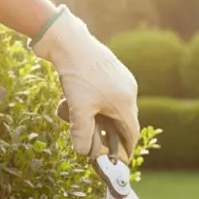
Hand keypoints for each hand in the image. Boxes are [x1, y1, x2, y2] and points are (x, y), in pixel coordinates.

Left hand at [30, 6, 138, 160]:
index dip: (125, 149)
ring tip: (70, 112)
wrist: (67, 39)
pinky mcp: (110, 71)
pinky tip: (72, 98)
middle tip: (89, 139)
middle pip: (121, 121)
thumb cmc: (76, 73)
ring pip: (110, 107)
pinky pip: (105, 94)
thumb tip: (84, 153)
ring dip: (93, 116)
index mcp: (125, 102)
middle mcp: (128, 91)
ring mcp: (120, 79)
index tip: (118, 160)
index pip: (131, 134)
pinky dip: (91, 102)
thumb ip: (82, 134)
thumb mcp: (77, 109)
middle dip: (104, 132)